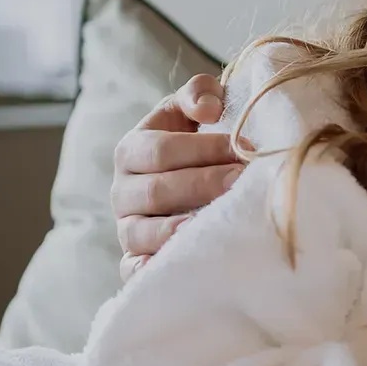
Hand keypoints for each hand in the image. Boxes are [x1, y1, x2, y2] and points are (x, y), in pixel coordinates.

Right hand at [112, 74, 245, 280]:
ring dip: (182, 229)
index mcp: (131, 151)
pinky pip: (134, 271)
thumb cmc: (191, 145)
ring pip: (144, 232)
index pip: (160, 150)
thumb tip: (209, 109)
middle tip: (242, 182)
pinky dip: (151, 271)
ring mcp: (126, 229)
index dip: (203, 149)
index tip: (245, 149)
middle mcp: (121, 192)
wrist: (182, 186)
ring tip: (218, 223)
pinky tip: (182, 265)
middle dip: (203, 185)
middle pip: (156, 191)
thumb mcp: (190, 111)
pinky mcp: (134, 261)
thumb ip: (199, 94)